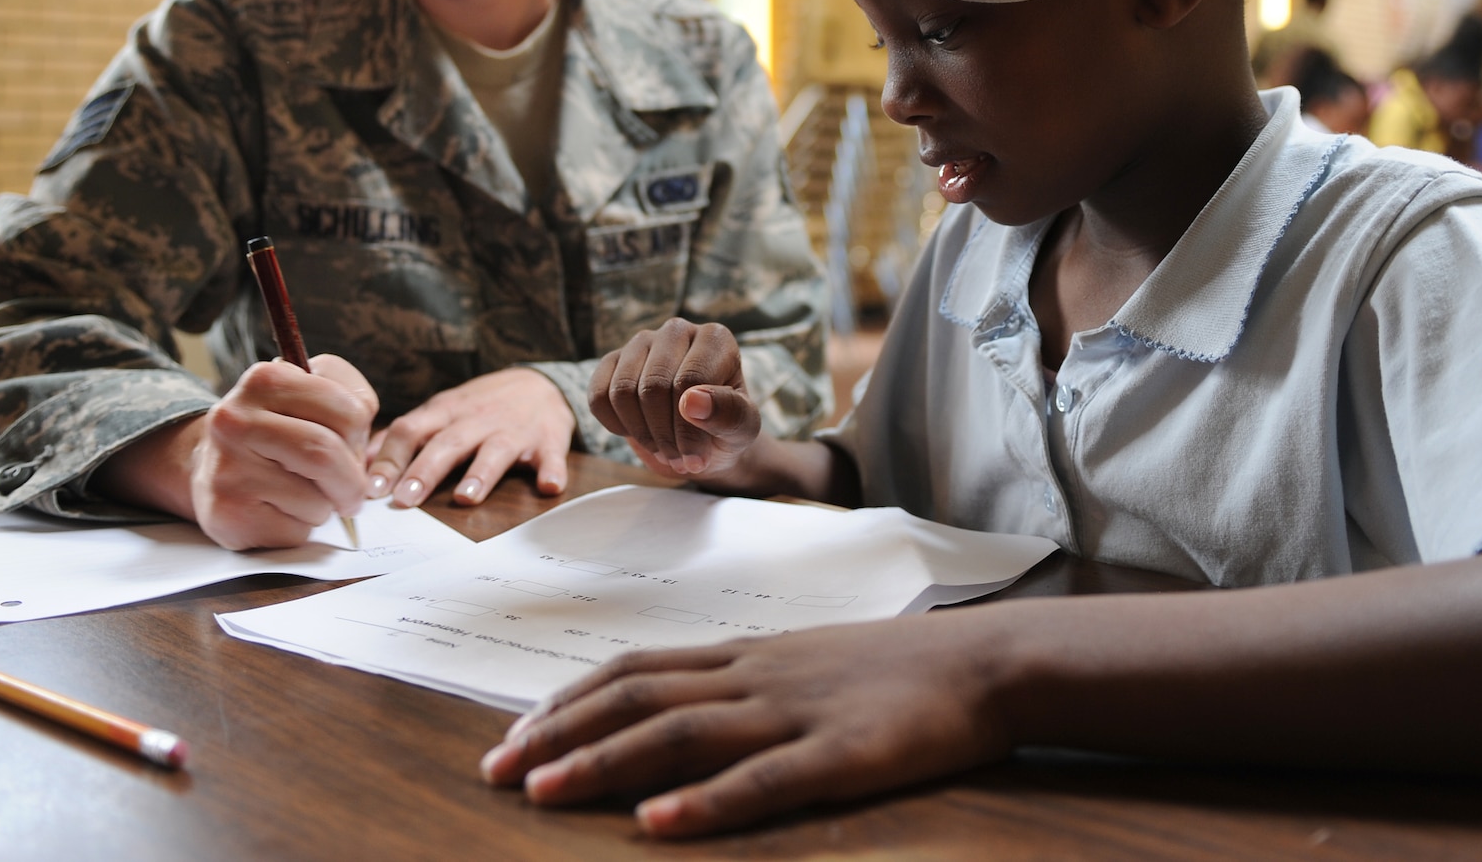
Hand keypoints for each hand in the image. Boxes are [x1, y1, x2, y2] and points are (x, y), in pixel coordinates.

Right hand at [96, 354, 378, 549]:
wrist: (212, 466)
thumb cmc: (279, 430)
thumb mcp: (313, 395)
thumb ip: (351, 400)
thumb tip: (362, 445)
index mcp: (265, 380)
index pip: (349, 411)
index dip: (362, 438)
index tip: (352, 447)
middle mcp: (235, 419)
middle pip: (325, 455)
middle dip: (352, 482)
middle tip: (351, 493)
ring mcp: (225, 468)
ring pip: (314, 500)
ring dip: (325, 507)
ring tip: (303, 495)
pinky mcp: (225, 513)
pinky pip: (293, 530)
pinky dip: (301, 528)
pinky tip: (279, 511)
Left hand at [365, 368, 573, 507]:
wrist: (540, 384)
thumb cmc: (480, 406)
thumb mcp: (440, 411)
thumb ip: (405, 435)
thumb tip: (362, 460)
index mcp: (445, 412)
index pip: (410, 430)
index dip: (389, 458)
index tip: (371, 489)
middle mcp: (476, 420)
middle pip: (447, 443)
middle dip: (425, 470)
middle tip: (405, 500)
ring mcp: (513, 431)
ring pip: (494, 451)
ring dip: (481, 474)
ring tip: (466, 499)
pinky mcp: (548, 441)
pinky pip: (552, 457)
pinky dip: (552, 471)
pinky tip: (548, 486)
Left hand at [479, 611, 1014, 837]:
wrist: (987, 663)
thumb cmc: (897, 670)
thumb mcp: (807, 662)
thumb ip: (745, 682)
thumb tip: (676, 706)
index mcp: (748, 655)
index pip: (637, 669)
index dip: (569, 700)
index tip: (514, 733)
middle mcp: (757, 676)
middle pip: (638, 697)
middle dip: (561, 732)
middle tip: (495, 770)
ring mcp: (796, 712)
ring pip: (681, 732)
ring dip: (604, 763)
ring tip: (543, 792)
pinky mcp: (841, 755)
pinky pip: (762, 781)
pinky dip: (703, 803)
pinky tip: (656, 825)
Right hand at [588, 319, 762, 478]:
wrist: (702, 442)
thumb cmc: (726, 430)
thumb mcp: (742, 430)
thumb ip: (729, 414)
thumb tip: (692, 401)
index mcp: (715, 339)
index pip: (689, 381)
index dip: (688, 428)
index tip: (696, 459)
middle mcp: (677, 331)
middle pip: (653, 385)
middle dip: (664, 434)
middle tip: (680, 458)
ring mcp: (641, 343)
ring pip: (623, 390)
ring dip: (641, 432)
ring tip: (664, 448)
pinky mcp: (613, 362)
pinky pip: (598, 396)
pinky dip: (615, 424)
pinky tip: (638, 431)